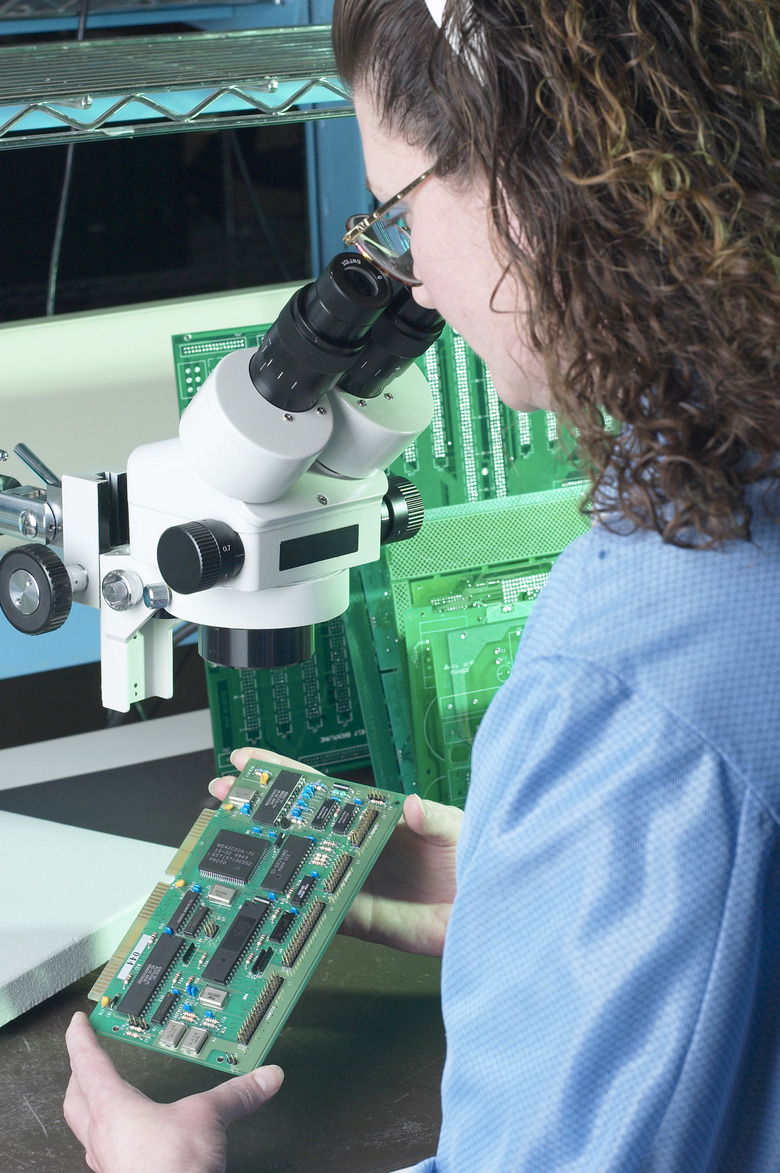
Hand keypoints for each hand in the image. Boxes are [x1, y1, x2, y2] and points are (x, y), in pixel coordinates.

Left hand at [64, 1012, 282, 1172]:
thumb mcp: (208, 1118)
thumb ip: (236, 1095)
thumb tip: (262, 1078)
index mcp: (112, 1109)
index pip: (87, 1062)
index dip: (81, 1037)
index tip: (79, 1022)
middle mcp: (102, 1138)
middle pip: (74, 1098)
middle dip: (77, 1075)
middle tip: (84, 1059)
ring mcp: (108, 1165)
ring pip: (86, 1130)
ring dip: (92, 1110)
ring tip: (108, 1101)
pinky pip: (107, 1155)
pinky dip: (114, 1140)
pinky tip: (133, 1144)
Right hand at [210, 748, 461, 957]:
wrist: (495, 915)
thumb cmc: (481, 862)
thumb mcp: (458, 828)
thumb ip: (432, 818)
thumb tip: (408, 805)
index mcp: (377, 816)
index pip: (323, 790)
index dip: (285, 774)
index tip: (250, 758)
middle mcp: (358, 847)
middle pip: (299, 824)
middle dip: (258, 806)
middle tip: (222, 791)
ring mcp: (355, 880)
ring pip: (299, 864)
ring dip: (264, 853)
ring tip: (226, 837)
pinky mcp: (360, 918)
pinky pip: (320, 910)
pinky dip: (292, 902)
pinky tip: (264, 892)